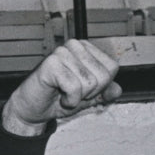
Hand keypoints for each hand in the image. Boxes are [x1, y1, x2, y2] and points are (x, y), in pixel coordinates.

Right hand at [2, 39, 121, 136]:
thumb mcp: (89, 97)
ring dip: (78, 97)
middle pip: (103, 76)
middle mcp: (75, 46)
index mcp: (86, 49)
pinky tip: (59, 95)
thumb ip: (105, 92)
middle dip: (90, 92)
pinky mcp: (52, 63)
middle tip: (73, 92)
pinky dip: (69, 100)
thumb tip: (118, 90)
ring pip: (90, 83)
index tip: (85, 88)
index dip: (102, 86)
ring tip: (64, 93)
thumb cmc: (60, 98)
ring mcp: (62, 52)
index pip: (112, 68)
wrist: (36, 108)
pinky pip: (74, 88)